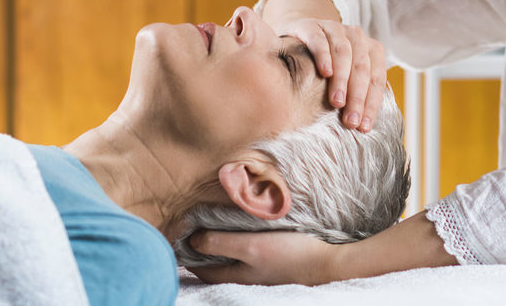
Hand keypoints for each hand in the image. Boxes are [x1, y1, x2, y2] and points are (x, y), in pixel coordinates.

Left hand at [185, 230, 339, 285]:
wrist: (327, 264)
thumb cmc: (289, 254)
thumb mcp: (251, 246)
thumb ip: (221, 243)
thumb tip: (192, 241)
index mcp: (235, 274)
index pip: (202, 268)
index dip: (188, 254)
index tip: (178, 236)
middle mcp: (245, 277)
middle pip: (216, 266)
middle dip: (203, 252)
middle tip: (192, 231)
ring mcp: (260, 273)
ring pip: (232, 261)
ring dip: (221, 248)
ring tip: (213, 229)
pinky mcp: (274, 264)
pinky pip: (249, 257)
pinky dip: (239, 247)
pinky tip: (245, 235)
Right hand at [273, 15, 386, 131]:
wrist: (296, 36)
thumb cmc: (325, 66)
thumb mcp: (344, 78)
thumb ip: (355, 94)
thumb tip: (362, 128)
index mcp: (371, 49)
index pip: (377, 78)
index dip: (372, 103)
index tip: (363, 127)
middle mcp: (356, 36)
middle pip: (362, 67)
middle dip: (358, 96)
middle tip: (350, 120)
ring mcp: (334, 28)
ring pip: (344, 52)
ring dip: (342, 79)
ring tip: (337, 102)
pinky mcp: (312, 25)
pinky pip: (320, 40)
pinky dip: (324, 56)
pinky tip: (325, 72)